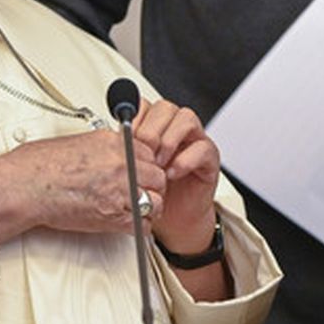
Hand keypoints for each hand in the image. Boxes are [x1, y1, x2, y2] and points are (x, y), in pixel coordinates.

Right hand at [0, 129, 165, 248]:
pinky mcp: (112, 216)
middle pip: (157, 175)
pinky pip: (142, 225)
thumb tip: (112, 153)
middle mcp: (120, 164)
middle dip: (152, 184)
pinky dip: (140, 227)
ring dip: (150, 206)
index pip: (148, 151)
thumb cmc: (39, 165)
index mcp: (111, 142)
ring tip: (140, 209)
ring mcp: (118, 190)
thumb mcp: (78, 141)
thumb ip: (103, 147)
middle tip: (143, 191)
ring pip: (156, 201)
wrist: (25, 186)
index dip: (145, 163)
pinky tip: (132, 224)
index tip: (141, 171)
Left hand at [132, 100, 219, 252]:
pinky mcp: (209, 157)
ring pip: (186, 119)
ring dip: (168, 141)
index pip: (144, 104)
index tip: (126, 139)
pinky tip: (172, 174)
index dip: (134, 119)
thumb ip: (127, 149)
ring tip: (158, 165)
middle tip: (142, 155)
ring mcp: (194, 139)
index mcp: (155, 125)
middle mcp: (175, 128)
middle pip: (165, 108)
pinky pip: (202, 147)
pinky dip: (184, 160)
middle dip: (150, 131)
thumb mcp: (133, 168)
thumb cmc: (152, 192)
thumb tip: (114, 138)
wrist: (172, 218)